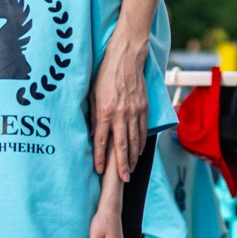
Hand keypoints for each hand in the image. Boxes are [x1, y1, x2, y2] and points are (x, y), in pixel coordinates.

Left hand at [91, 39, 148, 176]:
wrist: (126, 58)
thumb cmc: (105, 74)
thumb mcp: (92, 94)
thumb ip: (93, 115)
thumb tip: (92, 134)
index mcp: (105, 111)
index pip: (101, 141)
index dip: (99, 157)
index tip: (97, 170)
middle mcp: (121, 114)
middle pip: (121, 146)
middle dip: (121, 165)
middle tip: (123, 179)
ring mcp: (134, 112)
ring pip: (134, 140)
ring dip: (133, 157)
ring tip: (131, 169)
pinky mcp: (144, 107)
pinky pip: (143, 129)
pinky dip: (142, 142)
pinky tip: (140, 151)